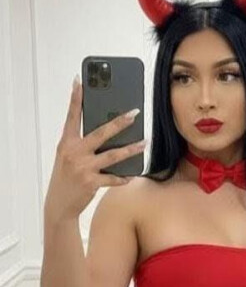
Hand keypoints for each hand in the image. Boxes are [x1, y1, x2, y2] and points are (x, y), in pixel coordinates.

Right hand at [44, 77, 144, 222]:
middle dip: (119, 122)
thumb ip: (83, 145)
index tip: (79, 81)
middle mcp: (74, 152)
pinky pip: (114, 178)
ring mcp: (83, 167)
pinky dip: (124, 177)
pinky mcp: (91, 182)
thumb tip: (108, 134)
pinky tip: (132, 174)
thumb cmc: (67, 177)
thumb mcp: (69, 158)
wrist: (59, 204)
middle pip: (101, 133)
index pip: (72, 116)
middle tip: (134, 113)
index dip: (75, 98)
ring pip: (113, 155)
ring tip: (145, 143)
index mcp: (66, 143)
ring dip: (131, 149)